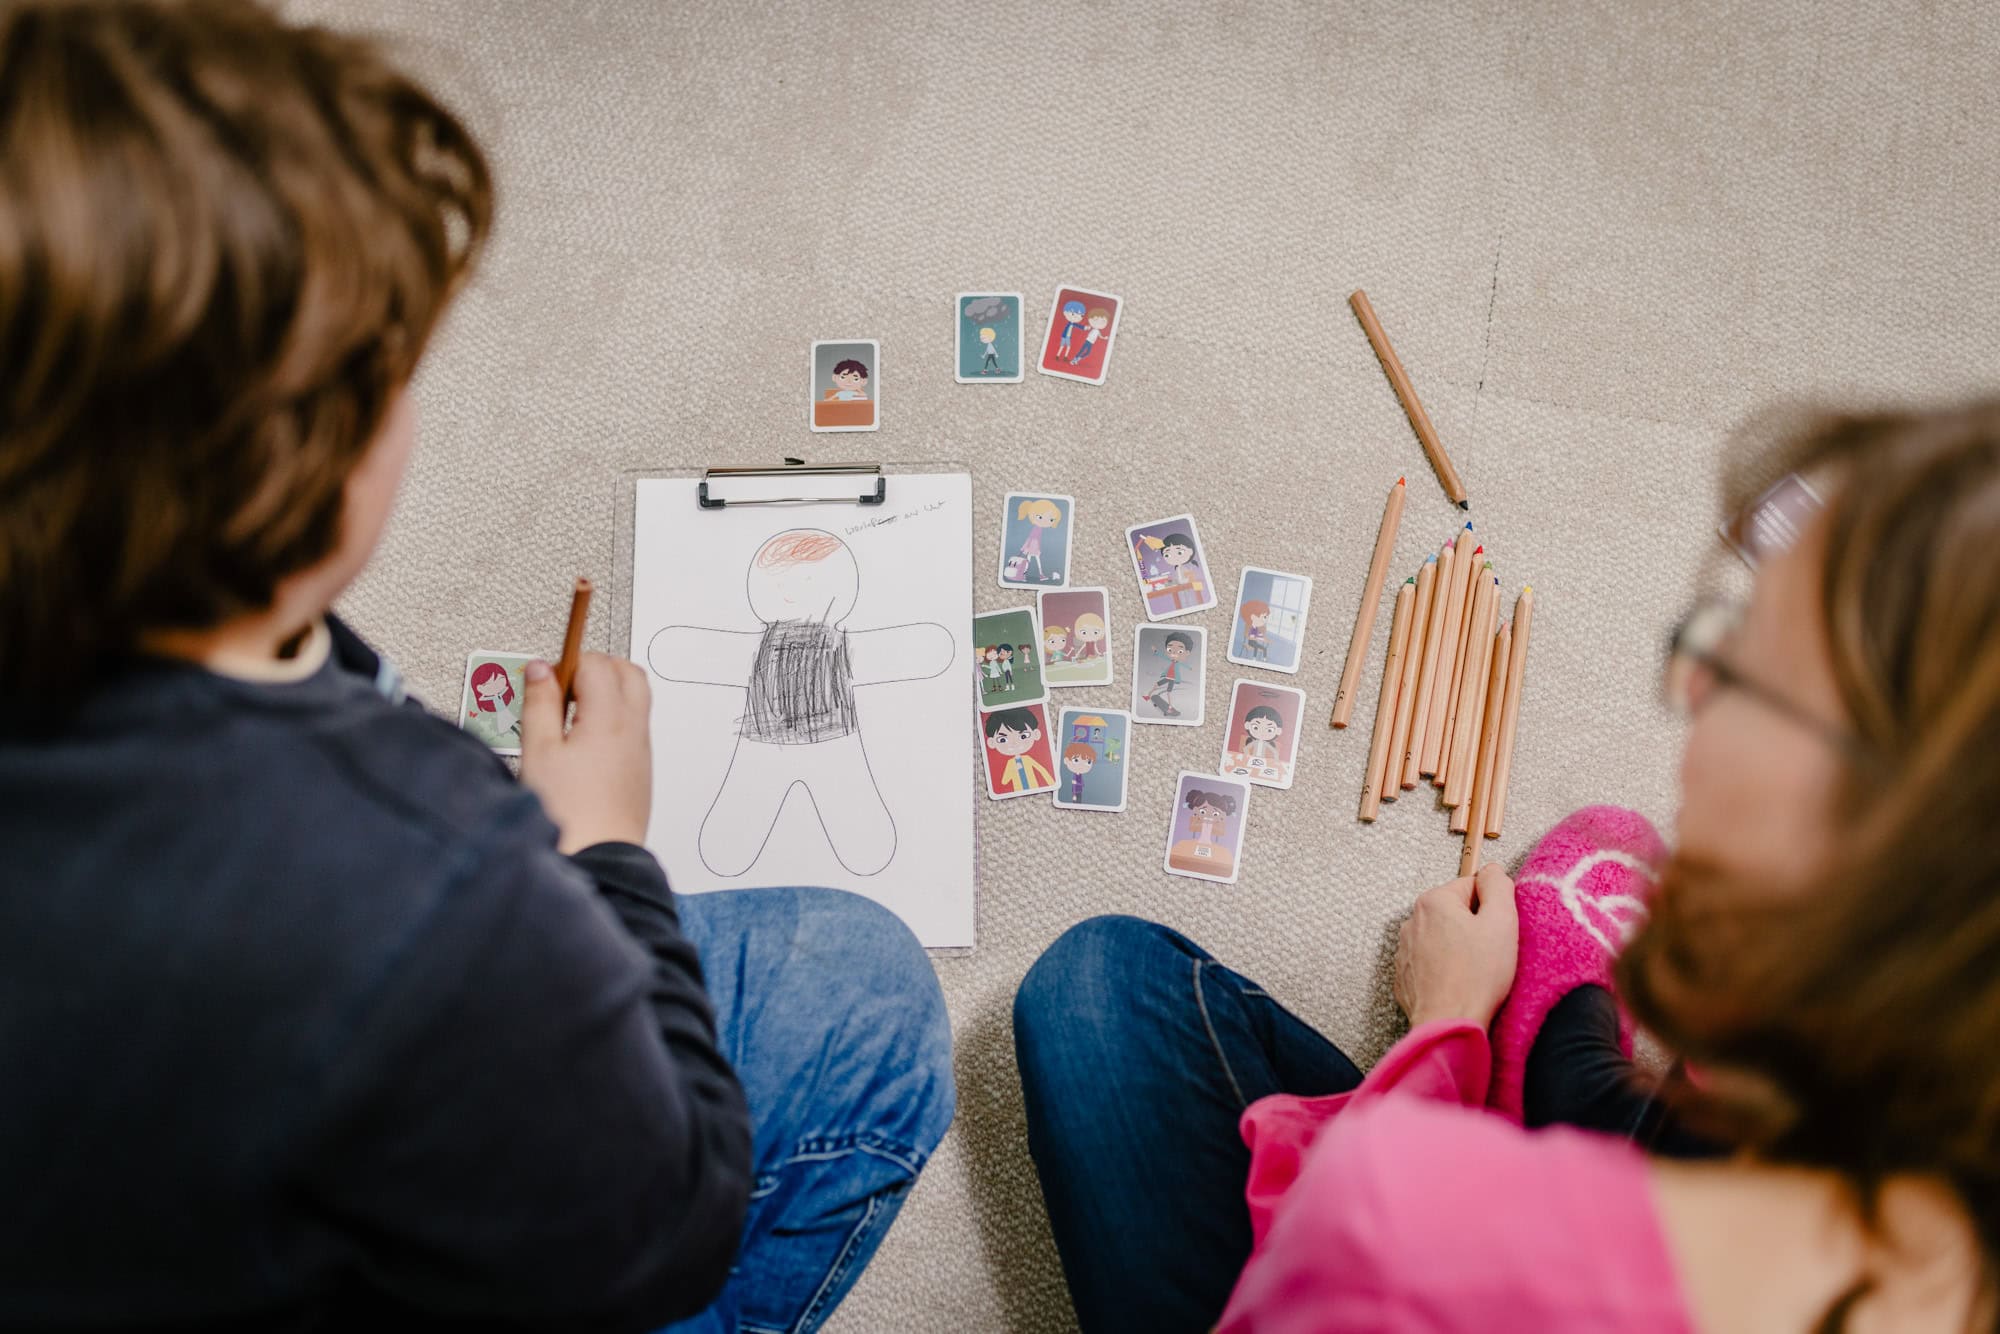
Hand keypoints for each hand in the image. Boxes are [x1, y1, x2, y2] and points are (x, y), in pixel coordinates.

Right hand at [518, 654, 652, 855]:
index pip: (597, 663)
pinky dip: (613, 719)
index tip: (544, 683)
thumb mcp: (538, 751)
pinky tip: (584, 744)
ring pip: (635, 698)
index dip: (567, 664)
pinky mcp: (640, 770)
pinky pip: (634, 727)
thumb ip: (539, 704)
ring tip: (570, 718)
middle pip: (627, 672)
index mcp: (609, 718)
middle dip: (595, 668)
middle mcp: (633, 730)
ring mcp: (641, 750)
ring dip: (607, 693)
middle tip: (563, 690)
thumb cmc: (568, 814)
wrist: (598, 858)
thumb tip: (540, 671)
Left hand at [1393, 863, 1519, 1029]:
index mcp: (1433, 901)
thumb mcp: (1501, 923)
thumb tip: (1494, 870)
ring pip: (1443, 938)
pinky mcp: (1405, 975)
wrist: (1448, 1023)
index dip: (1492, 907)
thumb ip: (1499, 887)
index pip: (1472, 886)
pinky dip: (1446, 969)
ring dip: (1459, 949)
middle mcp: (1412, 920)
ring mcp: (1404, 949)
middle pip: (1455, 912)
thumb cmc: (1476, 977)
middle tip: (1489, 953)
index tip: (1497, 931)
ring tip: (1474, 972)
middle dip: (1474, 928)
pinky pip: (1431, 962)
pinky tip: (1459, 984)